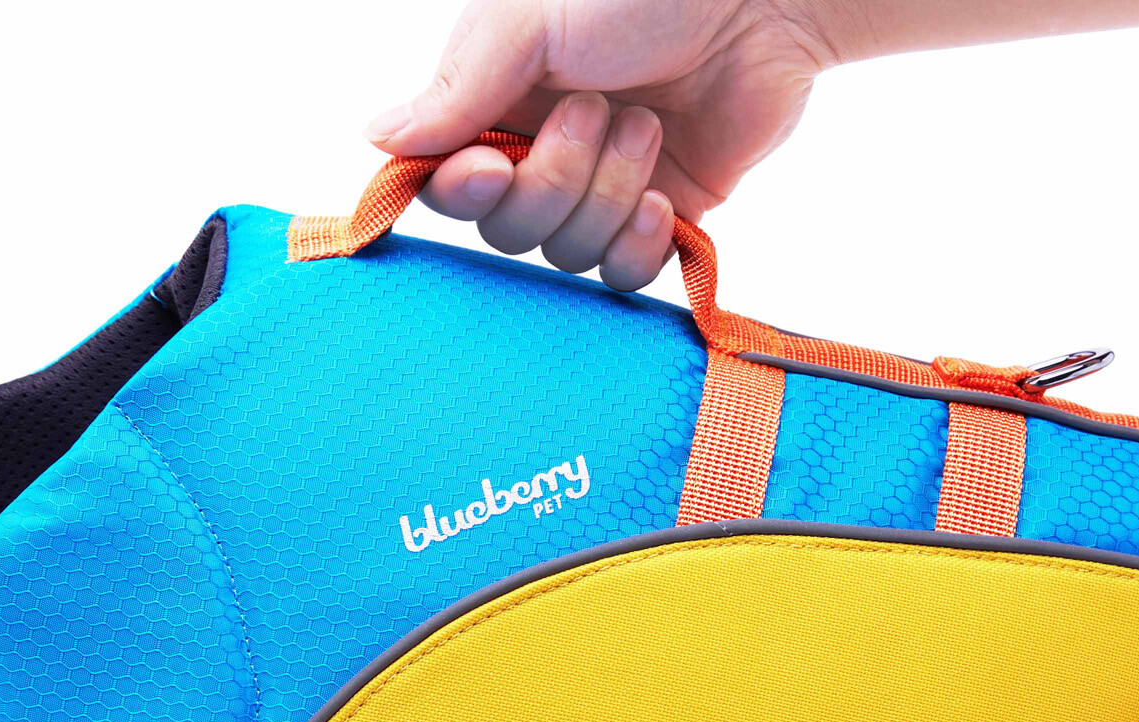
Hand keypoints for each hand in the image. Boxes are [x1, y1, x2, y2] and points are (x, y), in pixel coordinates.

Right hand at [364, 0, 837, 289]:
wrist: (761, 3)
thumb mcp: (530, 20)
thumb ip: (457, 88)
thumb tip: (377, 138)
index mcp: (497, 104)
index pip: (448, 186)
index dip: (467, 193)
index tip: (492, 166)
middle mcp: (540, 155)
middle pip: (509, 232)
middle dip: (555, 183)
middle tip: (599, 109)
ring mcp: (598, 195)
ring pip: (567, 255)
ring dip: (609, 194)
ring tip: (647, 127)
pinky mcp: (655, 223)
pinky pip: (622, 276)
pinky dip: (640, 246)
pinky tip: (662, 199)